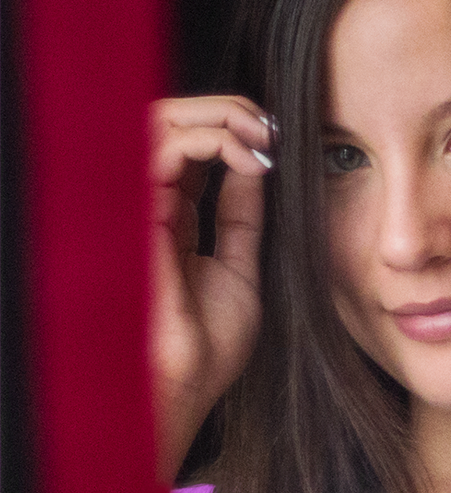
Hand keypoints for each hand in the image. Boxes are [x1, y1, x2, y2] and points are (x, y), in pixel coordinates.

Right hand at [149, 95, 272, 482]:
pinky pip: (160, 152)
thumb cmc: (208, 343)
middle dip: (221, 110)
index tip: (272, 138)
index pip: (189, 148)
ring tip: (257, 134)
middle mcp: (149, 203)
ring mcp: (138, 205)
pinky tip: (244, 156)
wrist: (190, 381)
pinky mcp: (137, 213)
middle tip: (265, 124)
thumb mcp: (240, 269)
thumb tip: (256, 168)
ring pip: (158, 123)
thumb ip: (243, 219)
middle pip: (169, 124)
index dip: (229, 131)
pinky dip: (206, 140)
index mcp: (170, 216)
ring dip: (215, 116)